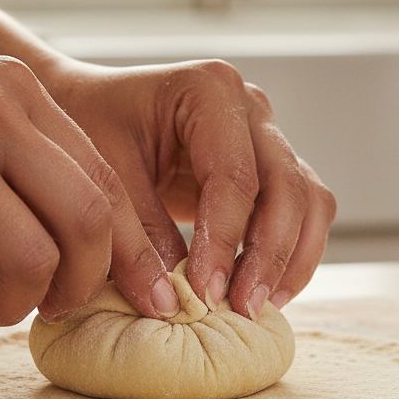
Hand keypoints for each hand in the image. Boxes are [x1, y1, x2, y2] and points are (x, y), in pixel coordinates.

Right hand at [0, 29, 178, 332]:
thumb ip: (19, 155)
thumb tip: (78, 241)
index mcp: (17, 91)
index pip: (105, 181)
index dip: (129, 250)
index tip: (138, 296)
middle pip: (87, 221)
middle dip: (82, 285)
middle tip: (51, 308)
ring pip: (30, 261)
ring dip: (13, 307)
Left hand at [43, 58, 336, 317]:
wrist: (89, 108)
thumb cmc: (90, 127)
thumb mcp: (104, 177)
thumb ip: (139, 236)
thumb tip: (174, 299)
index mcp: (209, 89)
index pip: (233, 176)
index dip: (224, 240)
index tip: (205, 293)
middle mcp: (250, 107)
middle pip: (287, 187)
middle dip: (269, 255)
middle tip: (242, 309)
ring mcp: (266, 135)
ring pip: (309, 200)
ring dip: (291, 259)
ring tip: (258, 308)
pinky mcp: (269, 167)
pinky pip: (300, 212)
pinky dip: (290, 254)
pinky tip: (264, 292)